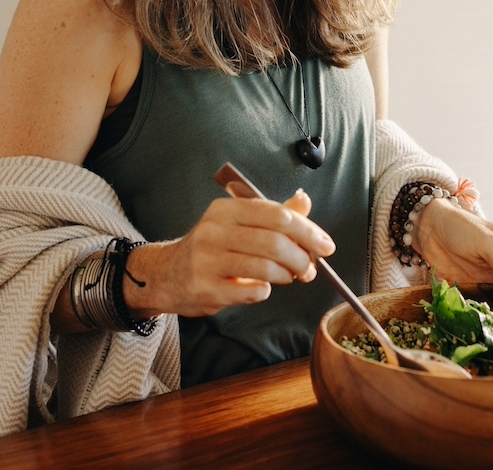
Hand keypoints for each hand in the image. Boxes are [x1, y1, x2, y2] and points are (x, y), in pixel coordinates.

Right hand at [123, 189, 334, 318]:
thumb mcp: (237, 224)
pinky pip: (251, 291)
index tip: (326, 246)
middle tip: (312, 268)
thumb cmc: (211, 248)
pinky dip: (266, 291)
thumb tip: (304, 201)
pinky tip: (265, 288)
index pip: (276, 214)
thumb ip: (272, 214)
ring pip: (265, 268)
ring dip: (288, 275)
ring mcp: (206, 261)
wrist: (167, 275)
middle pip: (273, 242)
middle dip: (302, 257)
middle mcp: (213, 231)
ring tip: (291, 277)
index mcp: (225, 210)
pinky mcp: (205, 288)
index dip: (307, 230)